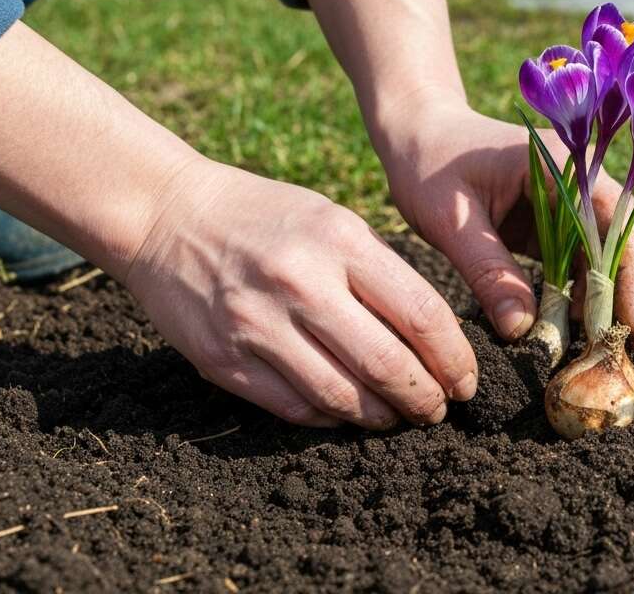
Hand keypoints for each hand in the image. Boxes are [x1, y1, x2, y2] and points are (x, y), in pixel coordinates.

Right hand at [123, 158, 476, 428]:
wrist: (166, 215)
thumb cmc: (267, 218)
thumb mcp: (333, 220)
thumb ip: (381, 272)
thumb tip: (438, 336)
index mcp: (339, 241)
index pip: (420, 313)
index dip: (454, 357)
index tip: (467, 379)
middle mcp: (300, 282)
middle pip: (386, 363)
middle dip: (425, 397)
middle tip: (440, 409)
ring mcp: (257, 324)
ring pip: (342, 396)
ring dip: (381, 417)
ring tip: (399, 417)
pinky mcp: (223, 359)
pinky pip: (294, 407)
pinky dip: (331, 417)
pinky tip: (349, 412)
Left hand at [375, 98, 633, 355]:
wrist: (417, 136)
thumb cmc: (429, 165)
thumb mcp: (450, 220)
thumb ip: (488, 272)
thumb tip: (523, 331)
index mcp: (563, 163)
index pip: (617, 221)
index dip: (633, 275)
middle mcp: (582, 179)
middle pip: (627, 241)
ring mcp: (573, 204)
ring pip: (612, 258)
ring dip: (617, 304)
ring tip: (618, 353)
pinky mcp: (559, 226)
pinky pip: (585, 266)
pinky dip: (589, 301)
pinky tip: (587, 337)